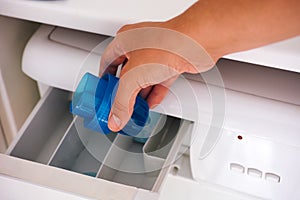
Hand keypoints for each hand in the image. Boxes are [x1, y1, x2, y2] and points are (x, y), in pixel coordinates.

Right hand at [99, 21, 215, 131]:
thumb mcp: (133, 77)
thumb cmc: (166, 45)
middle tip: (119, 107)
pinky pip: (158, 81)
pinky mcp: (171, 63)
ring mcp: (156, 54)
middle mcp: (139, 46)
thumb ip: (121, 102)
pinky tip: (150, 104)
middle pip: (125, 74)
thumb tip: (115, 119)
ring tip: (134, 110)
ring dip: (139, 96)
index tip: (103, 97)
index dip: (104, 82)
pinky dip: (153, 94)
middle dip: (123, 93)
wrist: (196, 44)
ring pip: (142, 79)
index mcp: (124, 41)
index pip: (106, 64)